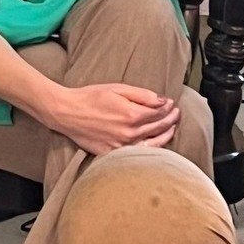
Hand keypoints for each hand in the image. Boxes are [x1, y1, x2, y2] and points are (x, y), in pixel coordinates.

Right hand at [41, 83, 179, 156]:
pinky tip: (156, 145)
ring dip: (166, 135)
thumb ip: (142, 95)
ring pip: (153, 144)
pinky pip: (138, 154)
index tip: (172, 103)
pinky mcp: (113, 154)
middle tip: (176, 114)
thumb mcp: (118, 89)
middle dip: (170, 119)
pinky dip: (150, 149)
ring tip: (172, 128)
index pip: (159, 113)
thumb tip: (163, 100)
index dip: (168, 107)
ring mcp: (122, 146)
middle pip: (158, 128)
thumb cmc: (90, 97)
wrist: (67, 113)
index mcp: (132, 115)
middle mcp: (130, 133)